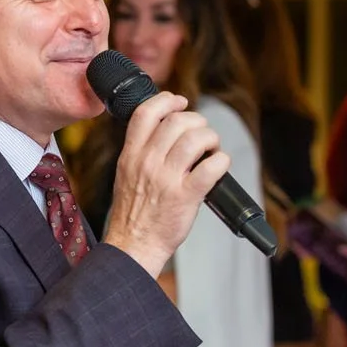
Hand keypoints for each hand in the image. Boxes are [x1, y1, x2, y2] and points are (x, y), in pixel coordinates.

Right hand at [100, 92, 228, 277]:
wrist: (133, 245)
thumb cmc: (133, 214)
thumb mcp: (126, 174)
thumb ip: (141, 151)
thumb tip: (165, 130)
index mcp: (131, 155)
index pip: (145, 113)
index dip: (167, 100)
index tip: (179, 102)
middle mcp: (147, 163)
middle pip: (176, 121)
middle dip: (196, 122)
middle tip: (202, 135)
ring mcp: (166, 179)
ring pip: (195, 139)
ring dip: (211, 139)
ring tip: (211, 150)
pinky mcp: (185, 197)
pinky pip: (211, 168)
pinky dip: (221, 162)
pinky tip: (219, 166)